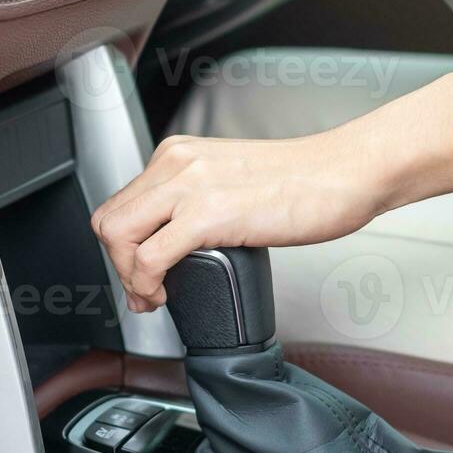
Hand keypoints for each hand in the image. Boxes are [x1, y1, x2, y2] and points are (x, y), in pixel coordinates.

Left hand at [91, 129, 388, 312]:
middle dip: (118, 264)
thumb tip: (180, 236)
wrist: (344, 173)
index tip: (138, 272)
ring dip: (127, 277)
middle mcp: (176, 164)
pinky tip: (164, 295)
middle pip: (109, 220)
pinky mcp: (207, 214)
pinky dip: (145, 286)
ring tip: (152, 297)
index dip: (122, 245)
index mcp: (178, 155)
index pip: (121, 202)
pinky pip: (148, 258)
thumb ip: (199, 197)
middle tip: (142, 291)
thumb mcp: (232, 180)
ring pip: (117, 237)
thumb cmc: (304, 182)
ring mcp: (189, 186)